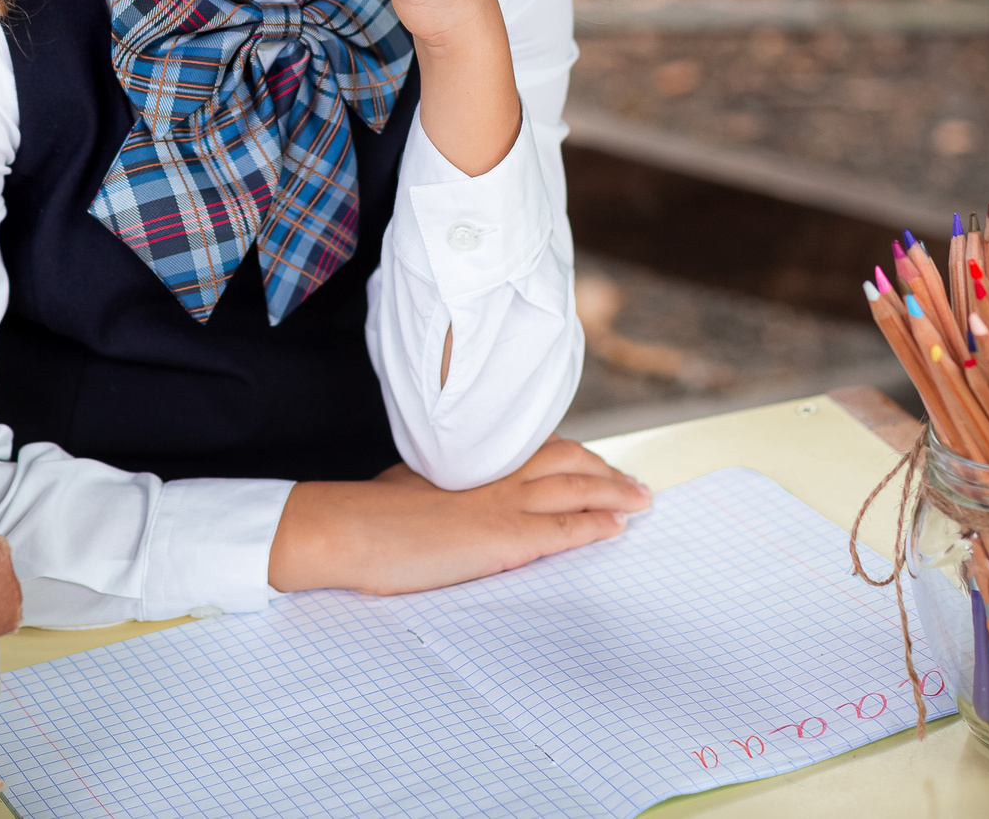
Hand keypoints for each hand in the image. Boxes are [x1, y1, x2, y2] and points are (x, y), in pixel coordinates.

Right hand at [267, 438, 652, 595]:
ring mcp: (501, 505)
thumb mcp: (410, 483)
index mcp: (471, 462)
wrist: (348, 527)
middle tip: (630, 481)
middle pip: (565, 460)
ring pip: (574, 489)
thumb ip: (437, 482)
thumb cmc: (367, 512)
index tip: (590, 460)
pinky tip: (616, 527)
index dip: (570, 455)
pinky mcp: (503, 540)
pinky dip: (595, 526)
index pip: (534, 449)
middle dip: (603, 470)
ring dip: (614, 493)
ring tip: (640, 499)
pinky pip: (564, 531)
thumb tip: (438, 489)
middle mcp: (492, 476)